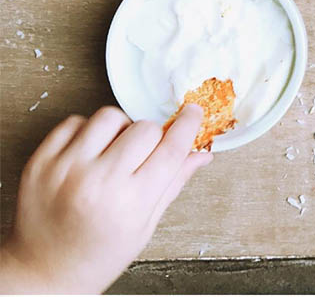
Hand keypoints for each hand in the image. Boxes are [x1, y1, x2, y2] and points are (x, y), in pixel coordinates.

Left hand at [0, 105, 210, 293]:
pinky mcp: (42, 161)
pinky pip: (74, 121)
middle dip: (153, 136)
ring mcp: (66, 169)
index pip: (172, 148)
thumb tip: (201, 154)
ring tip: (114, 152)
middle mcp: (97, 182)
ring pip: (110, 116)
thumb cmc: (96, 255)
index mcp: (130, 203)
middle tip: (143, 154)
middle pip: (145, 128)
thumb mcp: (144, 226)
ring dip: (120, 129)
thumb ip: (173, 183)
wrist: (43, 271)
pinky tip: (89, 153)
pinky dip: (87, 131)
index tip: (192, 113)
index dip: (188, 125)